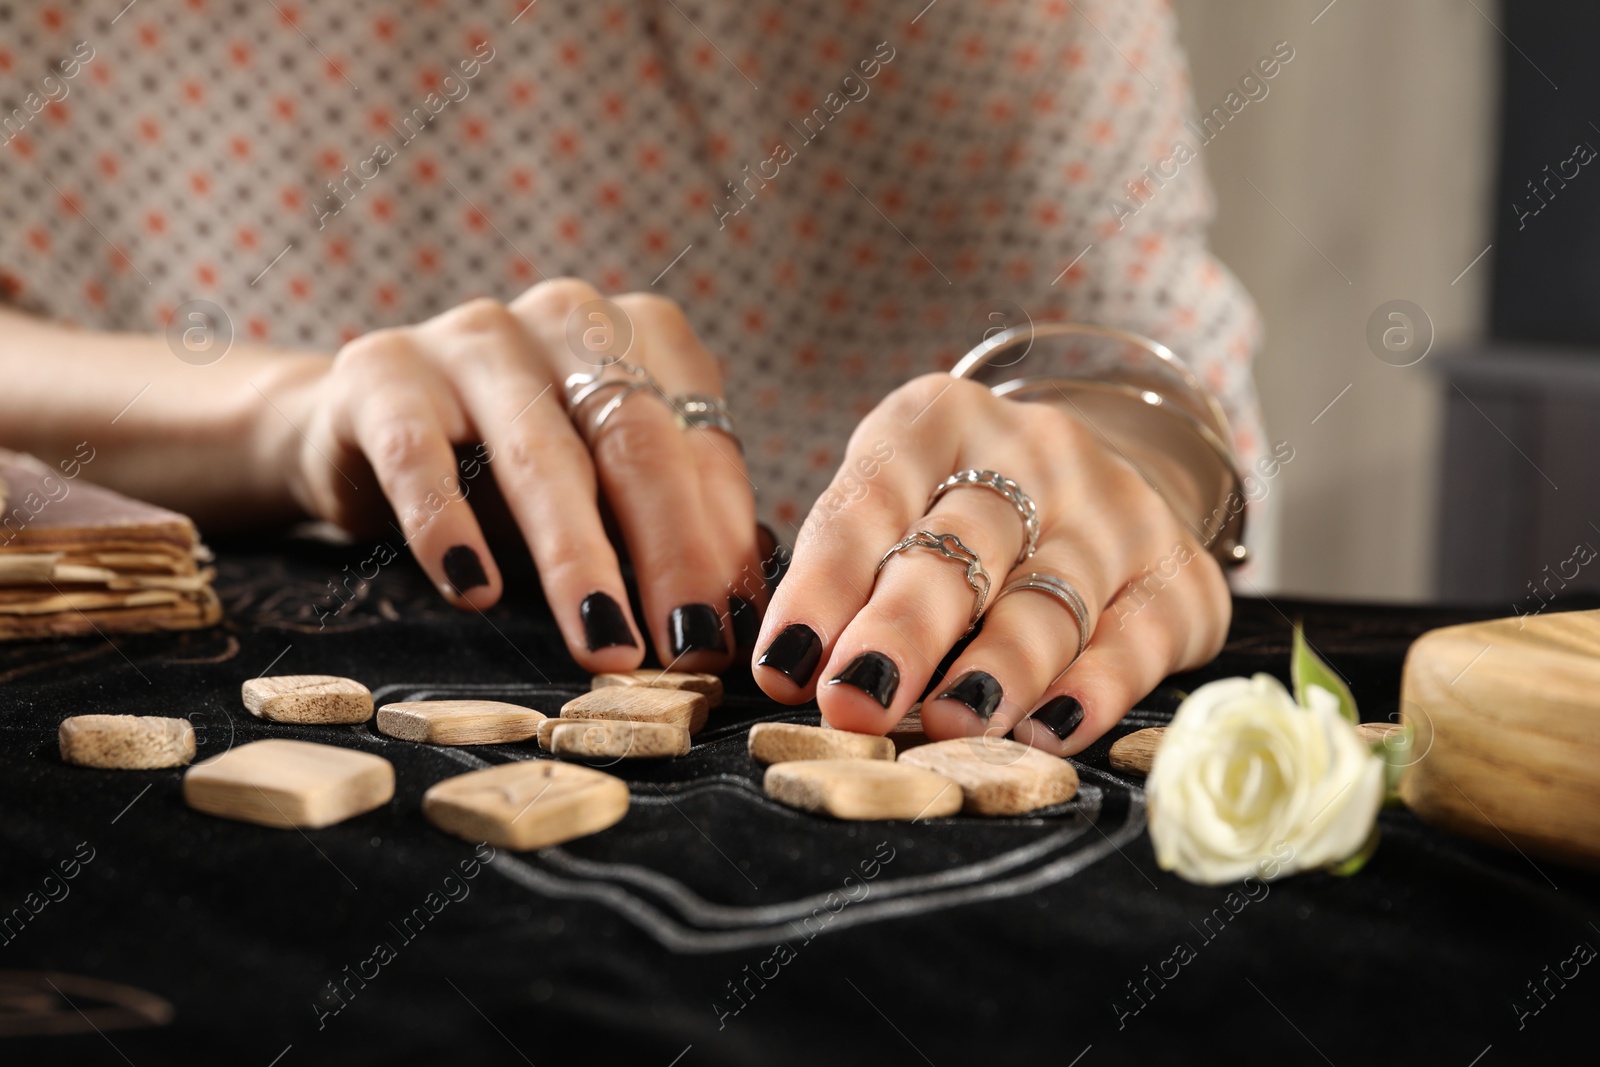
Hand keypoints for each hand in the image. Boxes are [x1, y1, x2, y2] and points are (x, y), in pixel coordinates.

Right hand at [274, 279, 758, 672]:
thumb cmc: (509, 467)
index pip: (699, 445)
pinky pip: (420, 453)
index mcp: (642, 336)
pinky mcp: (382, 372)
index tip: (738, 634)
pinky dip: (449, 525)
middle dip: (670, 555)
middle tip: (689, 649)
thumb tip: (749, 612)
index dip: (724, 543)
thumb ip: (670, 529)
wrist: (364, 423)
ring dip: (578, 560)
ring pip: (540, 453)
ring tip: (605, 644)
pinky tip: (474, 590)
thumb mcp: (601, 489)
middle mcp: (568, 317)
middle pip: (635, 442)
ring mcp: (474, 337)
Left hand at [752, 374, 1230, 754]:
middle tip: (855, 702)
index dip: (823, 586)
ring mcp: (1114, 511)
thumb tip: (792, 673)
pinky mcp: (1175, 575)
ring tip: (948, 724)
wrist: (1103, 481)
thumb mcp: (894, 503)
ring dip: (996, 668)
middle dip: (903, 631)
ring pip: (1048, 597)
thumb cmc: (961, 511)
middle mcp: (1035, 452)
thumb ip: (846, 575)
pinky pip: (1135, 639)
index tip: (783, 666)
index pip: (871, 500)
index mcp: (939, 420)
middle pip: (962, 547)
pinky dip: (1093, 689)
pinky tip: (1049, 732)